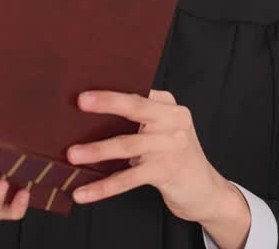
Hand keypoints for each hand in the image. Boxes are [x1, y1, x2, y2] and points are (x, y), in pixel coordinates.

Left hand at [65, 89, 238, 224]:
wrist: (206, 191)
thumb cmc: (174, 156)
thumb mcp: (163, 131)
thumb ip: (139, 120)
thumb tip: (87, 119)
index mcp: (169, 106)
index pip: (138, 92)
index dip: (112, 87)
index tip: (87, 84)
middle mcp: (173, 121)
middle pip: (136, 107)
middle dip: (107, 102)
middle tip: (80, 101)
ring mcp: (171, 146)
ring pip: (127, 144)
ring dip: (97, 150)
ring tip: (72, 155)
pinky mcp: (165, 172)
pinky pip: (128, 178)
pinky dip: (103, 186)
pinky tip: (84, 193)